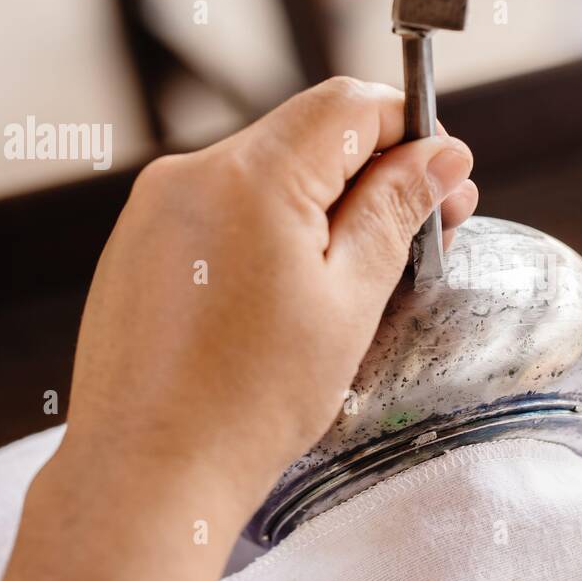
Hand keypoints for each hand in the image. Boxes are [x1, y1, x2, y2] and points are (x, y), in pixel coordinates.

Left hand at [0, 78, 475, 580]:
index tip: (444, 181)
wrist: (146, 476)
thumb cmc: (250, 402)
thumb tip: (440, 155)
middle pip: (308, 135)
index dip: (410, 131)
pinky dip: (270, 228)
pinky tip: (292, 294)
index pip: (349, 105)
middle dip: (373, 173)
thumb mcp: (349, 300)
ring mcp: (155, 207)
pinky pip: (222, 208)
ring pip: (266, 172)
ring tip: (357, 277)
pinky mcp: (137, 244)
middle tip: (424, 234)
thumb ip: (395, 211)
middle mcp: (192, 172)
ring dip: (324, 204)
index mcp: (251, 175)